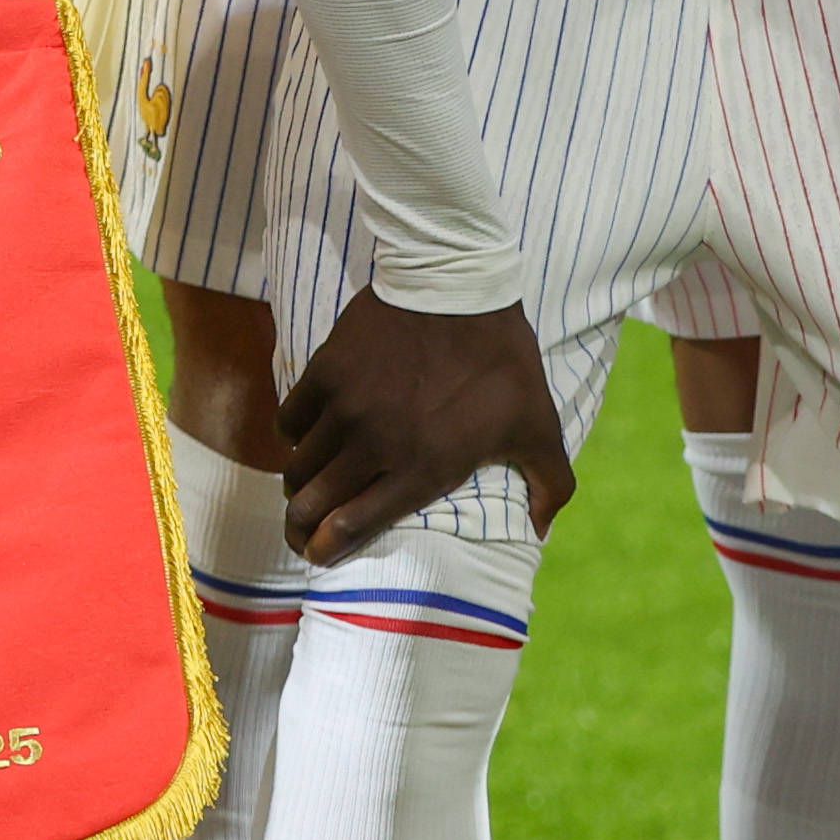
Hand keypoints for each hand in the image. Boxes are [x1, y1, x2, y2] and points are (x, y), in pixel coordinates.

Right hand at [279, 286, 578, 562]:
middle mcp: (375, 445)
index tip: (319, 555)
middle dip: (300, 527)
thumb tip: (541, 531)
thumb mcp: (538, 423)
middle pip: (311, 505)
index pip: (354, 526)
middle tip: (301, 530)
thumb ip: (549, 483)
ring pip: (298, 465)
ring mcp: (345, 408)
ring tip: (305, 486)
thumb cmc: (501, 359)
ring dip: (299, 482)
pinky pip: (290, 419)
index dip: (328, 549)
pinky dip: (294, 434)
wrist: (458, 283)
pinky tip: (307, 435)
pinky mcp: (325, 371)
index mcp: (423, 468)